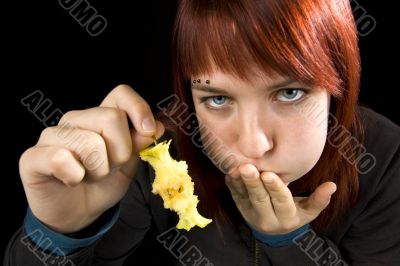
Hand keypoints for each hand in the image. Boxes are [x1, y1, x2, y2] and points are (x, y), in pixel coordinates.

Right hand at [19, 85, 163, 232]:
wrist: (77, 215)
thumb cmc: (102, 185)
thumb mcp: (128, 165)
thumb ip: (139, 144)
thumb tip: (157, 126)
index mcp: (99, 117)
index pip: (120, 93)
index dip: (138, 108)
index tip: (148, 132)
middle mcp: (75, 119)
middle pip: (111, 118)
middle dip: (120, 153)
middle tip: (109, 168)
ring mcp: (51, 136)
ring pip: (91, 142)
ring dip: (98, 170)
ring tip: (89, 177)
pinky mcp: (32, 157)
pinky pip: (61, 159)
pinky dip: (74, 176)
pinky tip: (71, 181)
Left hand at [225, 164, 336, 234]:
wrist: (273, 230)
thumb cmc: (294, 215)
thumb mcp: (308, 211)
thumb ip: (319, 200)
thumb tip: (332, 186)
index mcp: (286, 217)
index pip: (281, 201)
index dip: (275, 188)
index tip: (269, 174)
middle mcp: (266, 217)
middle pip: (259, 199)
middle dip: (253, 183)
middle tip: (247, 168)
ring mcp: (250, 212)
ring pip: (244, 196)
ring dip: (239, 181)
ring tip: (236, 167)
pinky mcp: (239, 206)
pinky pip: (233, 194)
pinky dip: (231, 182)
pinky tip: (229, 169)